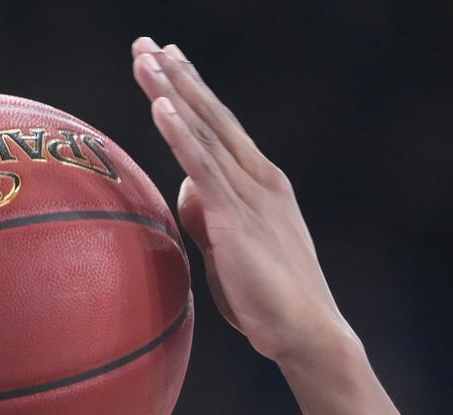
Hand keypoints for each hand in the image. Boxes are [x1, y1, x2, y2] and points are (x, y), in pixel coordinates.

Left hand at [132, 37, 354, 361]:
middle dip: (177, 77)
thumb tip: (187, 189)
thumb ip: (209, 213)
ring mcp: (250, 196)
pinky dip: (181, 136)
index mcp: (261, 182)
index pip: (220, 127)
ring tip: (146, 59)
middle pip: (210, 117)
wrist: (306, 333)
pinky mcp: (237, 220)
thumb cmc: (268, 295)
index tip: (167, 59)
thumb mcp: (231, 246)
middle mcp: (259, 179)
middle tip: (146, 43)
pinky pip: (203, 169)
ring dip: (172, 93)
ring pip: (204, 134)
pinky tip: (161, 107)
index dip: (192, 92)